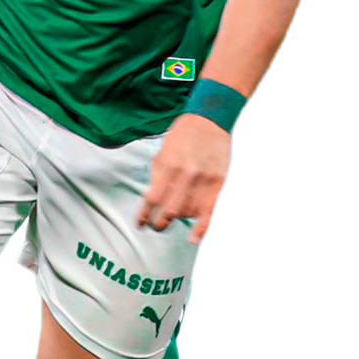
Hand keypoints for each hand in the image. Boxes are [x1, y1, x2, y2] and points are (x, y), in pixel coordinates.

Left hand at [136, 113, 232, 242]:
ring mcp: (202, 181)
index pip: (151, 200)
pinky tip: (193, 238)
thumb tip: (150, 201)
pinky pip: (208, 211)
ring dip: (178, 220)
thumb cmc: (182, 137)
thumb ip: (157, 178)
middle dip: (159, 223)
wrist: (209, 120)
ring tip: (174, 218)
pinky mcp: (217, 183)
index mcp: (167, 167)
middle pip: (169, 211)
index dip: (144, 216)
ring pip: (187, 212)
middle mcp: (184, 176)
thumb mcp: (162, 153)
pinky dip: (201, 227)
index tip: (140, 224)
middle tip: (157, 226)